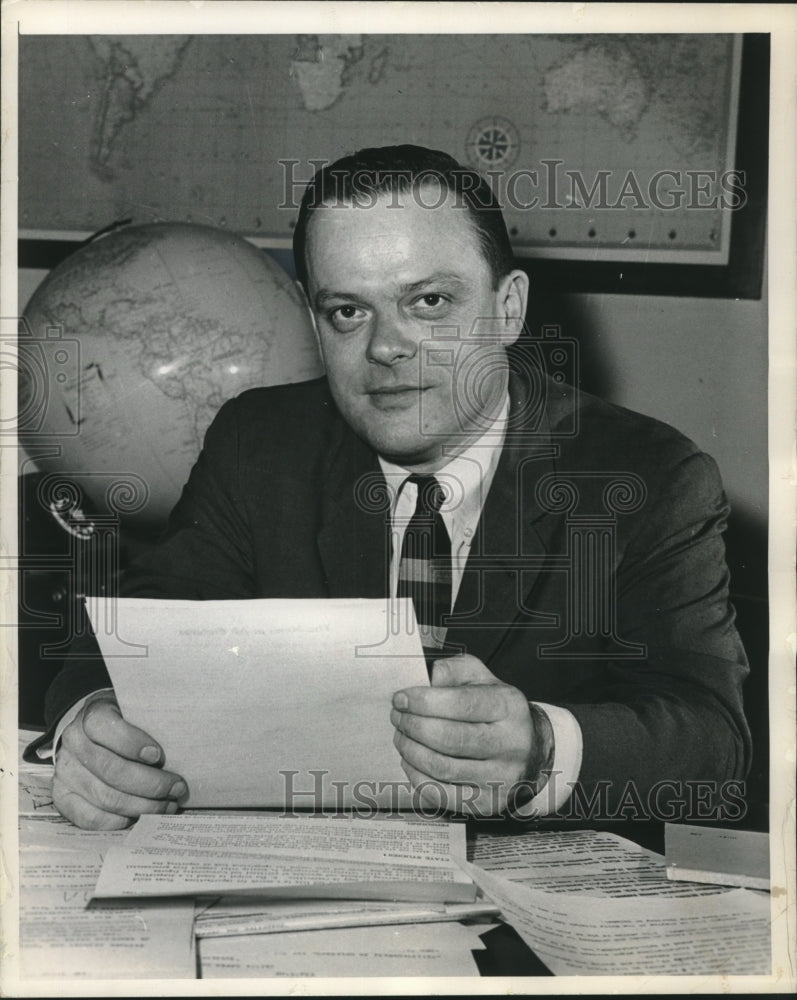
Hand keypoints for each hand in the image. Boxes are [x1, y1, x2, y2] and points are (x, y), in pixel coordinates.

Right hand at [52, 693, 187, 829]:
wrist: (91, 730)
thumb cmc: (124, 721)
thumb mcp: (137, 711)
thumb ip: (151, 724)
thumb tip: (183, 748)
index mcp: (92, 716)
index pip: (108, 729)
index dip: (133, 744)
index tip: (159, 755)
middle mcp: (74, 743)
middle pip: (112, 770)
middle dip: (150, 784)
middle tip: (177, 788)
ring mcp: (65, 772)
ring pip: (105, 797)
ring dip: (141, 806)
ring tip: (167, 806)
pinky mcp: (62, 796)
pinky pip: (88, 817)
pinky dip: (117, 821)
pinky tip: (138, 818)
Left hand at [390, 654, 552, 815]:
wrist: (530, 749)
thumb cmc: (496, 710)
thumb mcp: (482, 678)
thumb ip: (454, 670)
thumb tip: (428, 680)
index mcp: (509, 706)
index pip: (461, 703)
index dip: (424, 701)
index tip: (401, 699)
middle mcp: (510, 743)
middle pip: (448, 738)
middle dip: (412, 726)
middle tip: (398, 717)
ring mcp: (501, 777)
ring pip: (442, 768)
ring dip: (410, 751)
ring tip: (402, 737)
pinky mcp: (488, 803)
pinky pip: (442, 794)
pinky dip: (417, 777)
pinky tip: (411, 762)